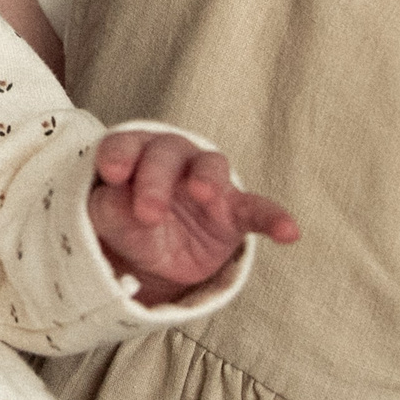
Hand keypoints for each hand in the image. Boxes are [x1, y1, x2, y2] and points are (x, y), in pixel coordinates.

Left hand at [87, 130, 297, 306]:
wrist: (154, 255)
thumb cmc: (127, 220)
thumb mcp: (109, 218)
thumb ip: (109, 207)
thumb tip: (116, 199)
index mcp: (135, 152)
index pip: (125, 145)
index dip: (118, 155)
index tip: (111, 173)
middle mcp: (173, 158)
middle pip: (166, 154)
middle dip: (156, 179)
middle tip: (148, 212)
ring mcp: (207, 183)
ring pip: (211, 166)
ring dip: (207, 178)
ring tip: (204, 193)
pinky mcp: (233, 212)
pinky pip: (257, 209)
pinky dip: (274, 218)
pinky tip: (289, 232)